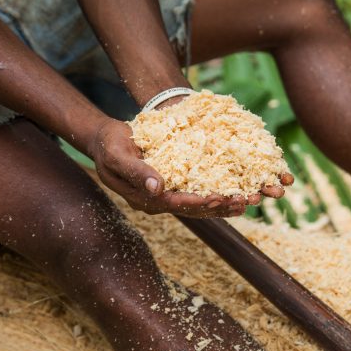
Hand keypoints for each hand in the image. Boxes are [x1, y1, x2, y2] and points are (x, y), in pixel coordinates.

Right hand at [91, 118, 258, 217]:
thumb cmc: (109, 145)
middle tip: (241, 203)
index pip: (174, 203)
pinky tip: (232, 195)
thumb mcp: (118, 155)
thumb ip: (136, 172)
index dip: (196, 202)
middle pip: (190, 209)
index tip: (218, 199)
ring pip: (196, 206)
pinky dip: (214, 196)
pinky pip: (195, 195)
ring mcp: (163, 197)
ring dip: (220, 205)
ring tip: (244, 203)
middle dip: (216, 207)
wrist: (105, 142)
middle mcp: (156, 202)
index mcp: (142, 198)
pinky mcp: (171, 187)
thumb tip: (157, 189)